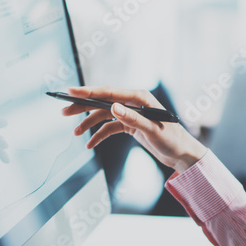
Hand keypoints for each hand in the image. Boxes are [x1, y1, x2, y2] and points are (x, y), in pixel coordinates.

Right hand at [65, 86, 208, 172]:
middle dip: (83, 107)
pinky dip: (99, 135)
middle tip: (64, 111)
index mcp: (139, 98)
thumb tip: (112, 107)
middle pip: (102, 102)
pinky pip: (110, 128)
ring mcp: (131, 114)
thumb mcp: (153, 130)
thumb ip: (133, 119)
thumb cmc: (172, 140)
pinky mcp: (130, 125)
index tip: (71, 91)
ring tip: (74, 132)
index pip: (109, 93)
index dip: (89, 92)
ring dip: (89, 123)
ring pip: (103, 115)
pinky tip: (90, 144)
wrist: (182, 153)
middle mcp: (133, 103)